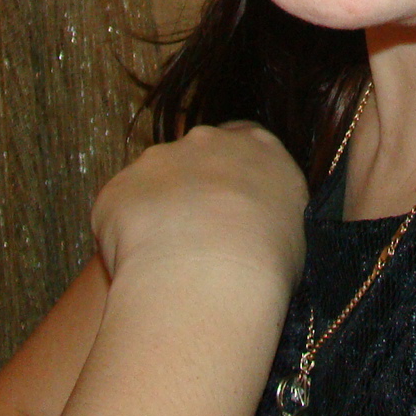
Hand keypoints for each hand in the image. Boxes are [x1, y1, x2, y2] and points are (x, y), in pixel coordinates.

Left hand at [91, 122, 308, 297]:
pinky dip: (127, 234)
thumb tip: (258, 228)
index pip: (247, 140)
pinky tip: (142, 264)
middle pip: (195, 155)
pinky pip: (122, 208)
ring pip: (154, 180)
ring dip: (159, 210)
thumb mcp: (295, 229)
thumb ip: (272, 213)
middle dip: (194, 187)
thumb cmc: (268, 259)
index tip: (235, 204)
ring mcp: (158, 159)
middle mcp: (207, 141)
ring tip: (169, 258)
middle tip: (199, 235)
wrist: (210, 275)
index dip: (236, 174)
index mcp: (259, 146)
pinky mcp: (120, 186)